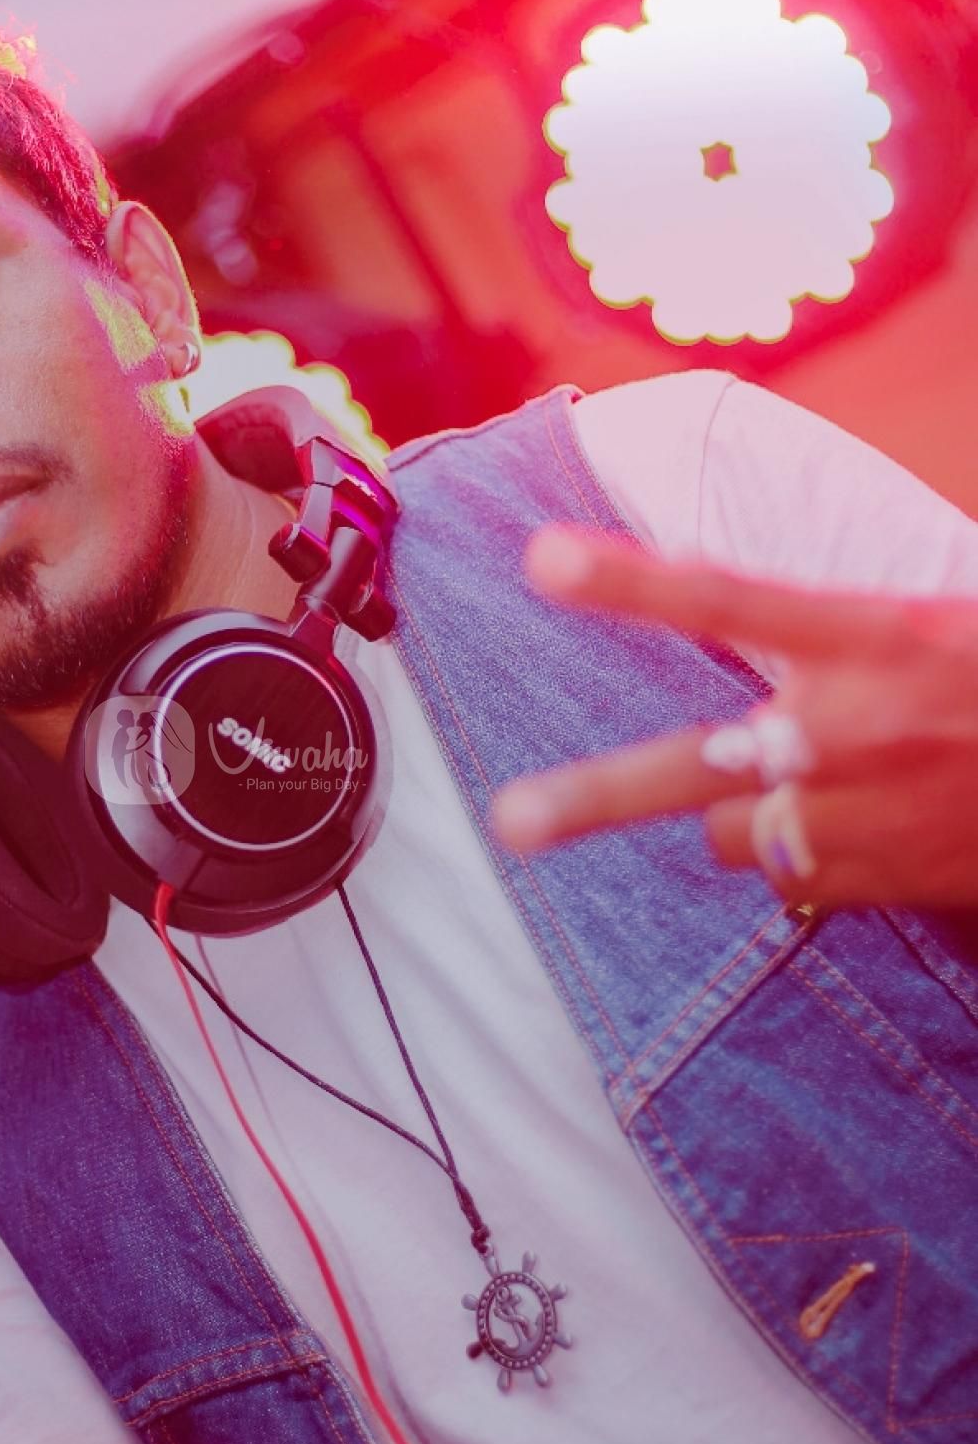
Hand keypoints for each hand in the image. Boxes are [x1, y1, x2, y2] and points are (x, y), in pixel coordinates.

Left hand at [489, 527, 977, 911]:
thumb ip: (829, 626)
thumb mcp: (929, 623)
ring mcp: (859, 818)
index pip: (727, 597)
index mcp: (872, 637)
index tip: (541, 560)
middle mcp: (851, 732)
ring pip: (730, 834)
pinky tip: (848, 828)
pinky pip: (789, 878)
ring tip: (790, 785)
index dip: (629, 580)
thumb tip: (727, 612)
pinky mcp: (877, 883)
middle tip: (512, 821)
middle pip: (691, 768)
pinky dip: (795, 858)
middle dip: (595, 797)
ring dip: (736, 814)